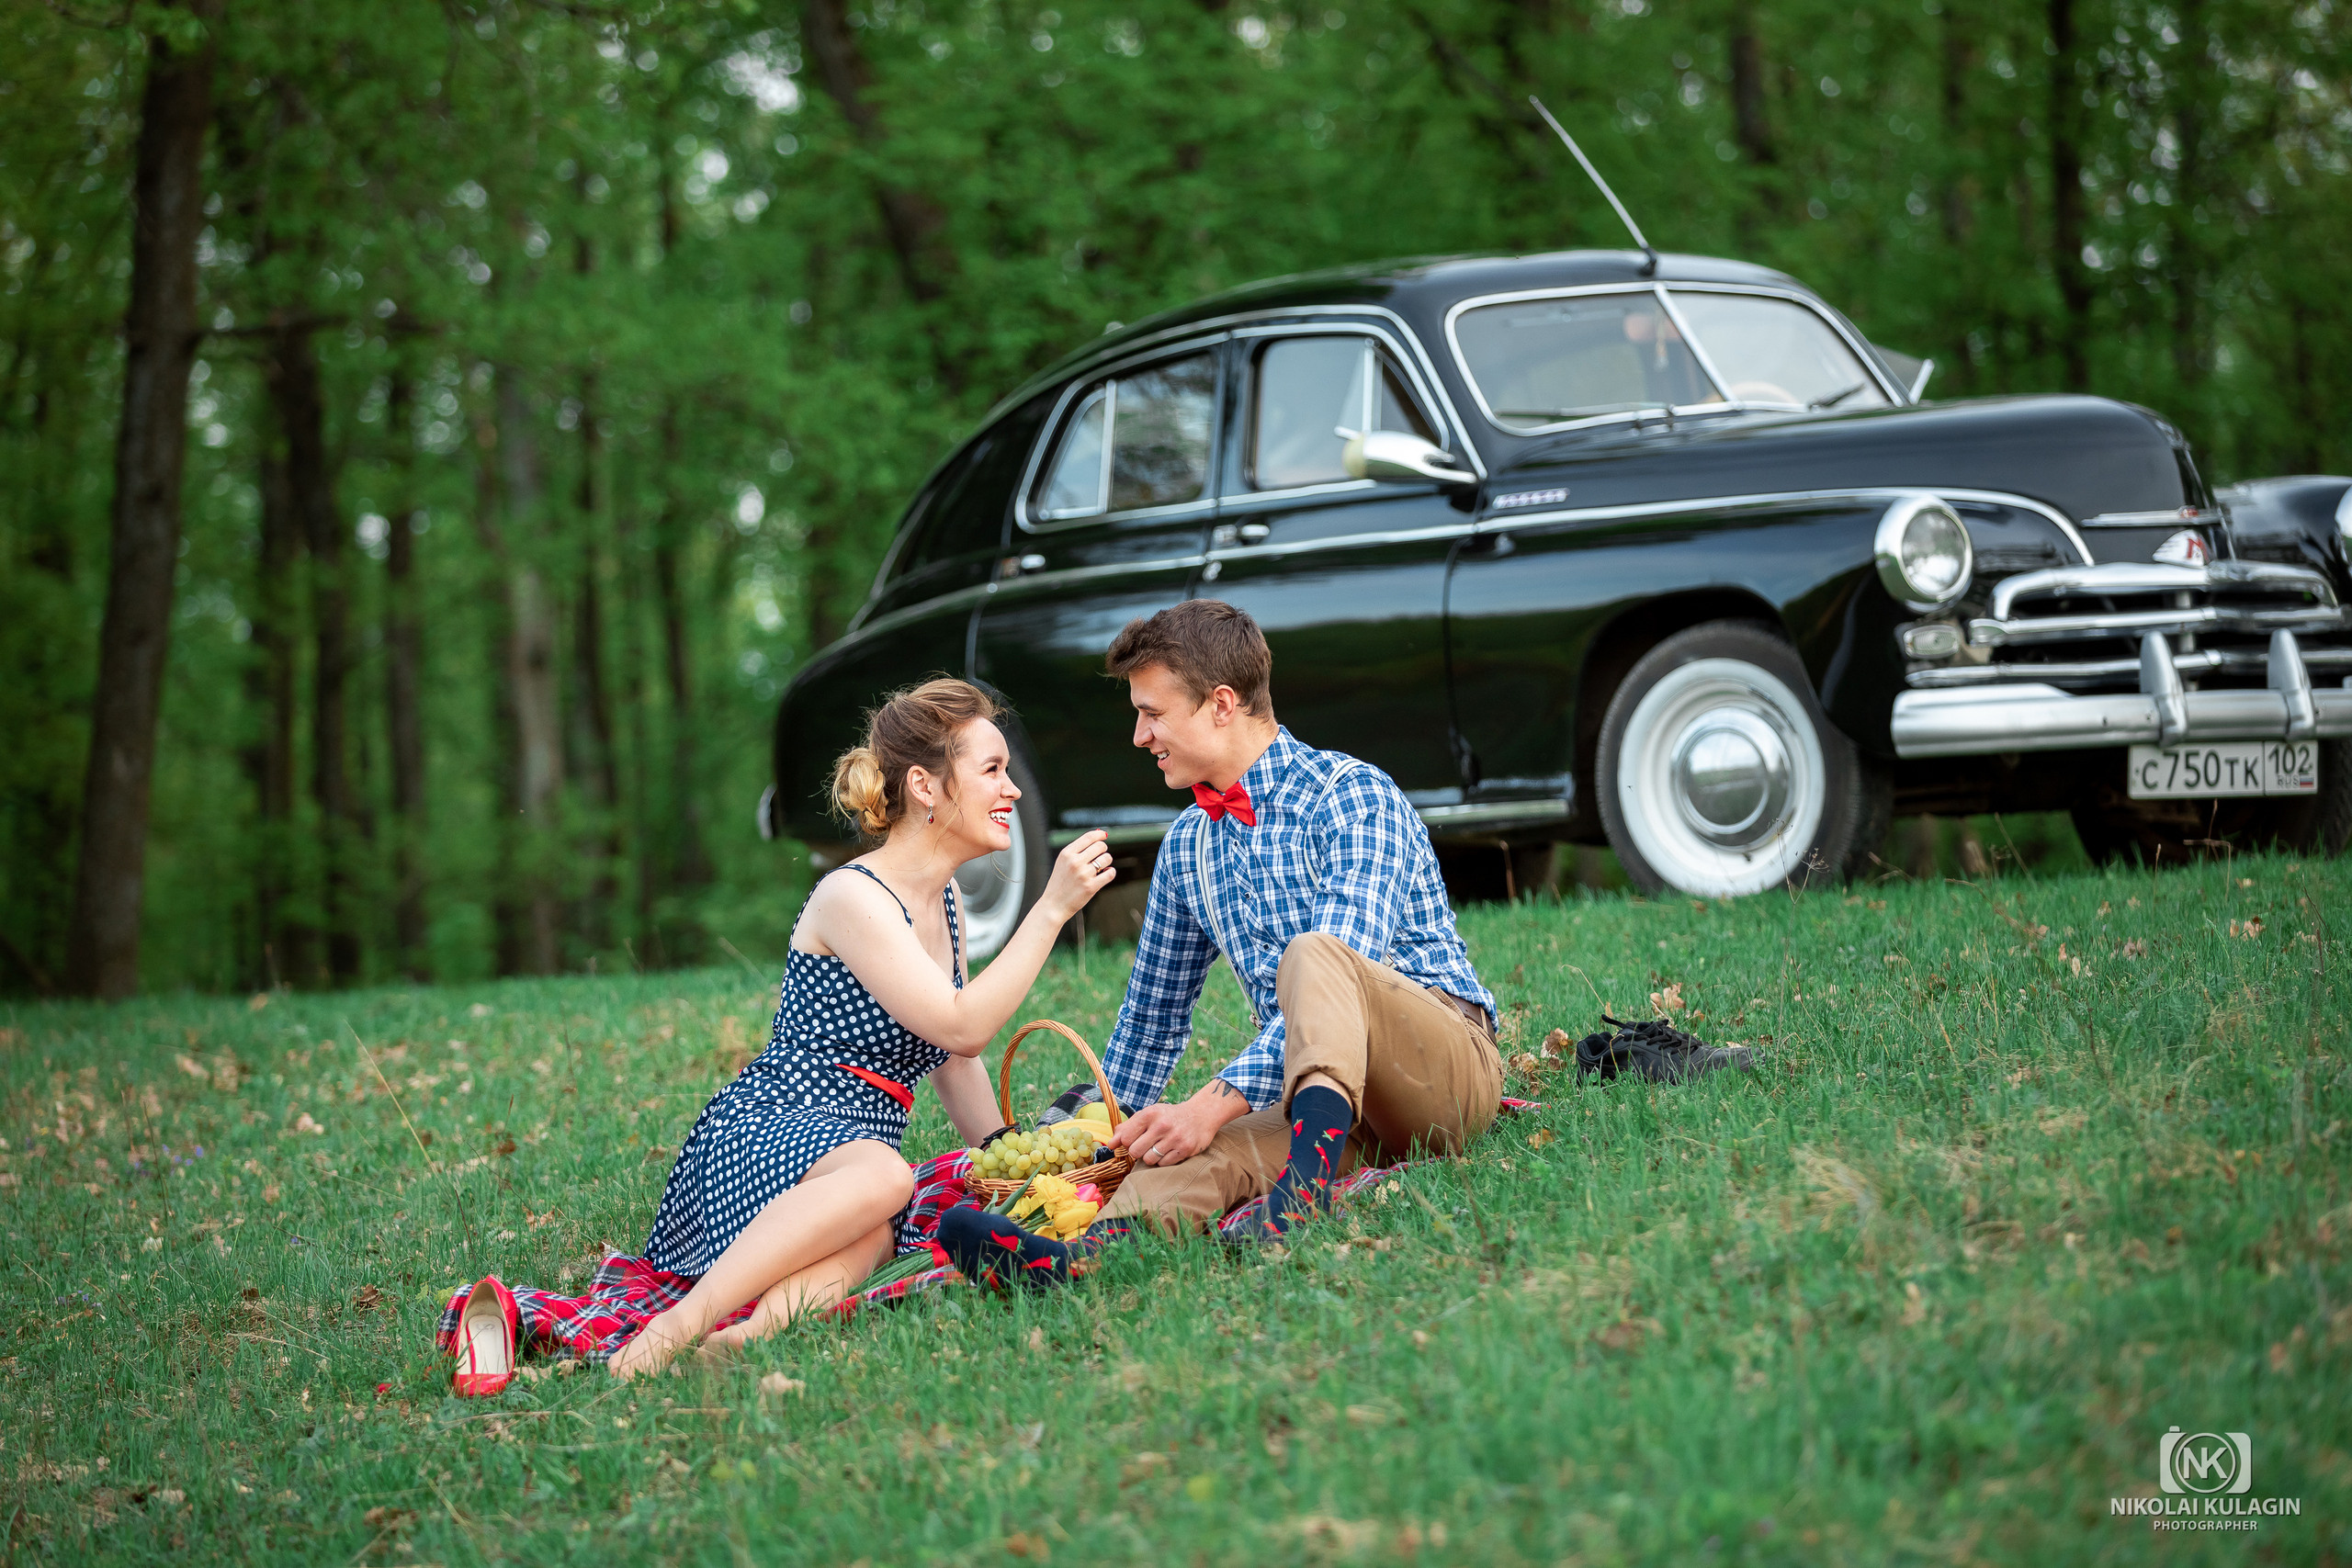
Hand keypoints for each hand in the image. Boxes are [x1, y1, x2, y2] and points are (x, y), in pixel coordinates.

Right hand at [1040, 829, 1114, 921]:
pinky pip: (1110, 873)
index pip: (1089, 837)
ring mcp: (1083, 874)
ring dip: (1106, 862)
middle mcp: (1075, 862)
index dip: (1099, 835)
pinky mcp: (1091, 886)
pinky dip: (1110, 872)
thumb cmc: (1060, 883)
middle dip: (1103, 850)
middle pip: (1100, 846)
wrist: (1054, 904)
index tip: (1104, 835)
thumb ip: (1078, 850)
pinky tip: (1106, 874)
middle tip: (1100, 856)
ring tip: (1100, 867)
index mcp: (1067, 853)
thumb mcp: (1063, 862)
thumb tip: (1099, 835)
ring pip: (1107, 858)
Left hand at [1113, 1093, 1232, 1165]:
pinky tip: (1169, 1150)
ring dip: (1150, 1157)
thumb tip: (1110, 1144)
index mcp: (1150, 1114)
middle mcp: (1162, 1125)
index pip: (1125, 1138)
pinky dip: (1163, 1160)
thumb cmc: (1168, 1116)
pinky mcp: (1185, 1149)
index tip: (1133, 1140)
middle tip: (1146, 1145)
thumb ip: (1127, 1128)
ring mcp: (1174, 1138)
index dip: (1126, 1143)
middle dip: (1137, 1151)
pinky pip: (1163, 1164)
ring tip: (1158, 1148)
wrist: (1200, 1115)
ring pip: (1149, 1160)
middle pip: (1135, 1151)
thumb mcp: (1148, 1115)